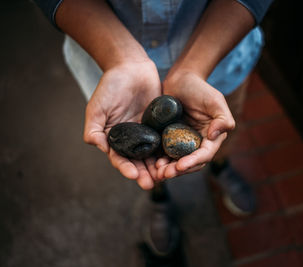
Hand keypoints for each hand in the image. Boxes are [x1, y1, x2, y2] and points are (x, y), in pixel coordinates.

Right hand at [83, 60, 161, 188]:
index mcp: (114, 138)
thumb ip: (94, 129)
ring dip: (158, 167)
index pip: (119, 158)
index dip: (126, 168)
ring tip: (165, 177)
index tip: (133, 176)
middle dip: (144, 174)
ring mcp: (147, 133)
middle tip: (151, 184)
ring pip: (153, 155)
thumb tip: (100, 149)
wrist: (131, 67)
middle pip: (138, 161)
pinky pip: (165, 141)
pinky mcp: (160, 125)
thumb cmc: (110, 86)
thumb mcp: (97, 107)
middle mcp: (131, 139)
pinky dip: (169, 151)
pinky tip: (176, 159)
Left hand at [156, 70, 234, 178]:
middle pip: (190, 162)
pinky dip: (159, 160)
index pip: (204, 154)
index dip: (193, 162)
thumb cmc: (200, 88)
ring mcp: (183, 142)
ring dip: (168, 169)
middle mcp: (198, 143)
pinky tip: (152, 163)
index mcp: (212, 138)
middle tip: (164, 174)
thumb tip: (214, 136)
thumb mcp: (215, 101)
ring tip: (156, 172)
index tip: (180, 165)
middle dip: (178, 170)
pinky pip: (165, 153)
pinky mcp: (169, 138)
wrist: (181, 79)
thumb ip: (222, 118)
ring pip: (177, 161)